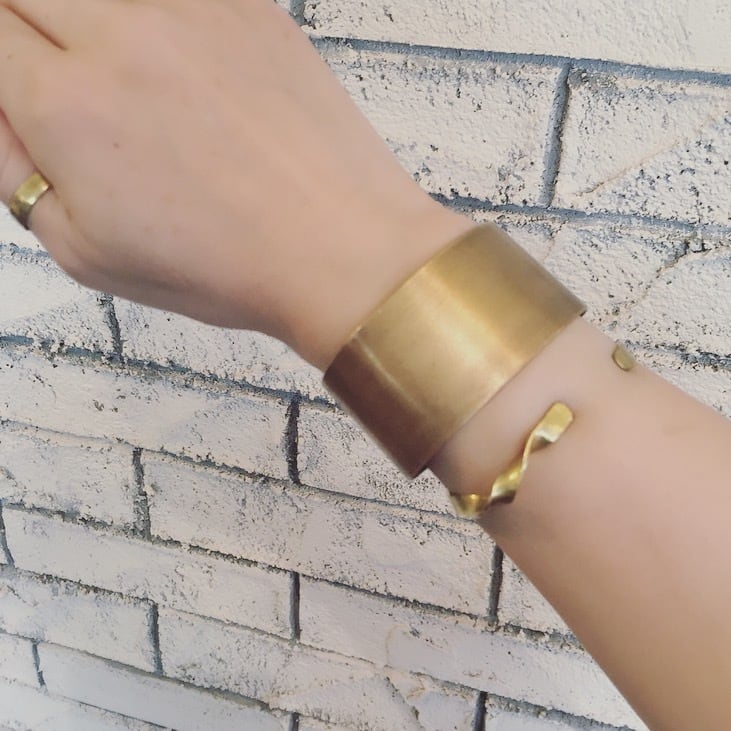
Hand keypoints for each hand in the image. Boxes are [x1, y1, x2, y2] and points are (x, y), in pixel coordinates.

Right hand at [0, 0, 469, 367]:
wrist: (339, 251)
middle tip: (66, 83)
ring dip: (93, 23)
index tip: (23, 92)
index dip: (2, 64)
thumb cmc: (227, 267)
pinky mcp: (249, 7)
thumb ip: (20, 174)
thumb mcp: (89, 255)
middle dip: (30, 32)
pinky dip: (158, 22)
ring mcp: (191, 11)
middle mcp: (121, 38)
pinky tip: (180, 68)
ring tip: (135, 88)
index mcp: (65, 106)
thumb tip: (8, 119)